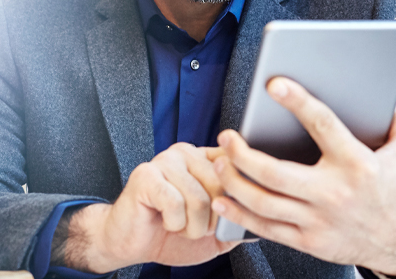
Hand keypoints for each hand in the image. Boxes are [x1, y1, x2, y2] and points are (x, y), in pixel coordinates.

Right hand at [64, 143, 240, 272]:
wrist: (131, 243)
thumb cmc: (170, 233)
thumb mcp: (213, 232)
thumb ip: (237, 222)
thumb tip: (265, 225)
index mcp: (205, 159)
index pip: (236, 165)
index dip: (238, 194)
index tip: (228, 212)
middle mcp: (186, 153)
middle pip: (222, 185)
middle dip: (212, 219)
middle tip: (195, 226)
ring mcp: (164, 160)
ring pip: (200, 198)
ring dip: (192, 227)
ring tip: (179, 226)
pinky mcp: (146, 175)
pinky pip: (176, 204)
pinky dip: (174, 224)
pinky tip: (164, 222)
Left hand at [211, 77, 395, 276]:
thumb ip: (395, 116)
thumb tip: (378, 87)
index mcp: (357, 163)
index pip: (322, 125)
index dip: (297, 102)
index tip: (273, 84)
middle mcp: (334, 193)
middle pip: (275, 173)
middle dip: (242, 153)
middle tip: (226, 136)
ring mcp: (319, 221)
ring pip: (264, 202)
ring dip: (234, 181)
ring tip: (220, 162)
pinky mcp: (310, 242)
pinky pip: (266, 229)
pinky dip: (239, 214)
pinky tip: (223, 198)